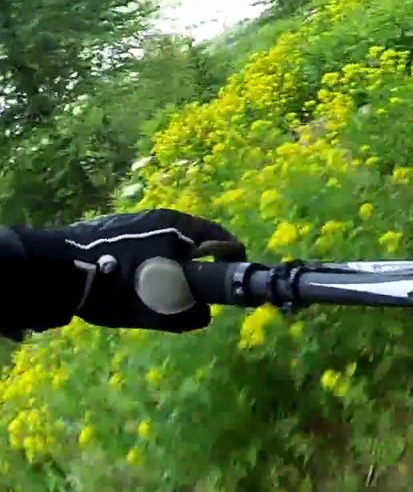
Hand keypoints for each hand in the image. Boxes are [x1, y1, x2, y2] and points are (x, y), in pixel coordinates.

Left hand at [17, 209, 244, 332]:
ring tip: (169, 281)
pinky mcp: (120, 222)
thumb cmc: (117, 287)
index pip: (224, 241)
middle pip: (199, 237)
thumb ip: (188, 314)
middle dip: (205, 259)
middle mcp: (166, 217)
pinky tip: (142, 272)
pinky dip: (157, 252)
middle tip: (200, 284)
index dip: (233, 260)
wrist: (59, 268)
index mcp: (182, 231)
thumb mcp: (156, 310)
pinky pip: (152, 237)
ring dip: (178, 255)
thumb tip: (205, 313)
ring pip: (173, 237)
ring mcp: (141, 216)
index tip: (231, 278)